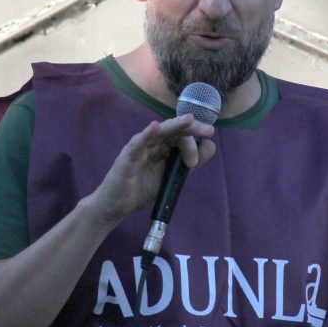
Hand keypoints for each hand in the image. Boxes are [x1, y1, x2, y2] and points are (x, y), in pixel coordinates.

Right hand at [84, 114, 215, 226]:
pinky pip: (137, 144)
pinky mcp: (126, 158)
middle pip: (173, 130)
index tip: (209, 143)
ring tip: (190, 120)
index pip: (181, 135)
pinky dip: (146, 135)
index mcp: (162, 146)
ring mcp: (138, 148)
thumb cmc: (141, 189)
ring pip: (158, 133)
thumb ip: (190, 163)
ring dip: (174, 126)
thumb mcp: (172, 176)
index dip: (196, 139)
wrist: (116, 206)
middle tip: (209, 131)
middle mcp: (151, 143)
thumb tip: (211, 146)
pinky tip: (155, 128)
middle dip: (192, 129)